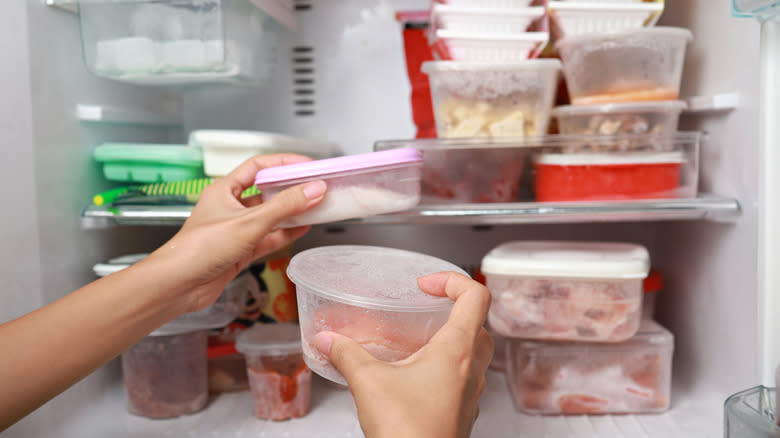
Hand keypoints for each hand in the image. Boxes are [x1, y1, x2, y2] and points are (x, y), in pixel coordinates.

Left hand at [142, 154, 326, 314]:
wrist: (179, 285)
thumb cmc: (200, 248)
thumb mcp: (249, 222)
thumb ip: (285, 206)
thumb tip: (314, 190)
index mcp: (224, 190)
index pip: (258, 166)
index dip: (284, 163)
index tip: (307, 165)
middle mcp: (230, 207)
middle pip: (266, 191)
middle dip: (291, 189)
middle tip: (315, 187)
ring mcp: (235, 229)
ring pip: (269, 216)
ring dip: (291, 212)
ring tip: (315, 207)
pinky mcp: (240, 250)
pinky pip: (268, 237)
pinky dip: (285, 234)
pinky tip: (301, 230)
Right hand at [315, 272, 493, 437]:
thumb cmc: (407, 432)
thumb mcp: (368, 382)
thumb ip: (346, 354)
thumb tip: (328, 339)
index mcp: (458, 350)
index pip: (477, 296)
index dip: (453, 280)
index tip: (425, 285)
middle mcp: (472, 369)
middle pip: (480, 323)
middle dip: (456, 308)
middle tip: (428, 307)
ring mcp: (471, 394)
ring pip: (475, 353)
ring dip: (453, 339)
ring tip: (419, 341)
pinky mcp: (462, 413)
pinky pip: (463, 379)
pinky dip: (446, 368)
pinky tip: (415, 376)